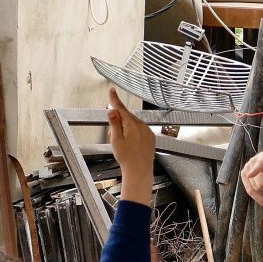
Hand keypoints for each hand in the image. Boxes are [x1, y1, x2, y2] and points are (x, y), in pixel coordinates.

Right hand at [107, 89, 154, 204]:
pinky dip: (134, 134)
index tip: (112, 90)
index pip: (121, 108)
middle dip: (119, 123)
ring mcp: (147, 131)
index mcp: (132, 124)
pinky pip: (140, 131)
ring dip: (126, 130)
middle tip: (114, 136)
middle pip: (127, 117)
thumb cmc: (127, 158)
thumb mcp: (116, 140)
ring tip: (123, 145)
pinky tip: (131, 146)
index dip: (114, 99)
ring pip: (133, 124)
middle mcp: (141, 126)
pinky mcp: (150, 137)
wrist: (139, 171)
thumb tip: (112, 111)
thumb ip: (114, 124)